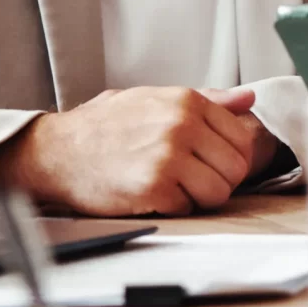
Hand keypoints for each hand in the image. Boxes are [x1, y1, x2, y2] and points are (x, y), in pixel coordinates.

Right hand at [0, 86, 269, 216]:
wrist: (58, 151)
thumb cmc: (105, 126)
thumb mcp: (155, 99)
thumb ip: (208, 100)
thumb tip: (249, 98)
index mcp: (187, 101)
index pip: (242, 139)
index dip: (228, 157)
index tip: (208, 162)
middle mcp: (181, 125)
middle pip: (236, 168)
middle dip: (218, 179)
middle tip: (190, 179)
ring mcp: (169, 156)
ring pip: (219, 192)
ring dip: (199, 197)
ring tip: (173, 187)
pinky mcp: (154, 188)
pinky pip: (189, 208)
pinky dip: (174, 208)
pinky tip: (152, 195)